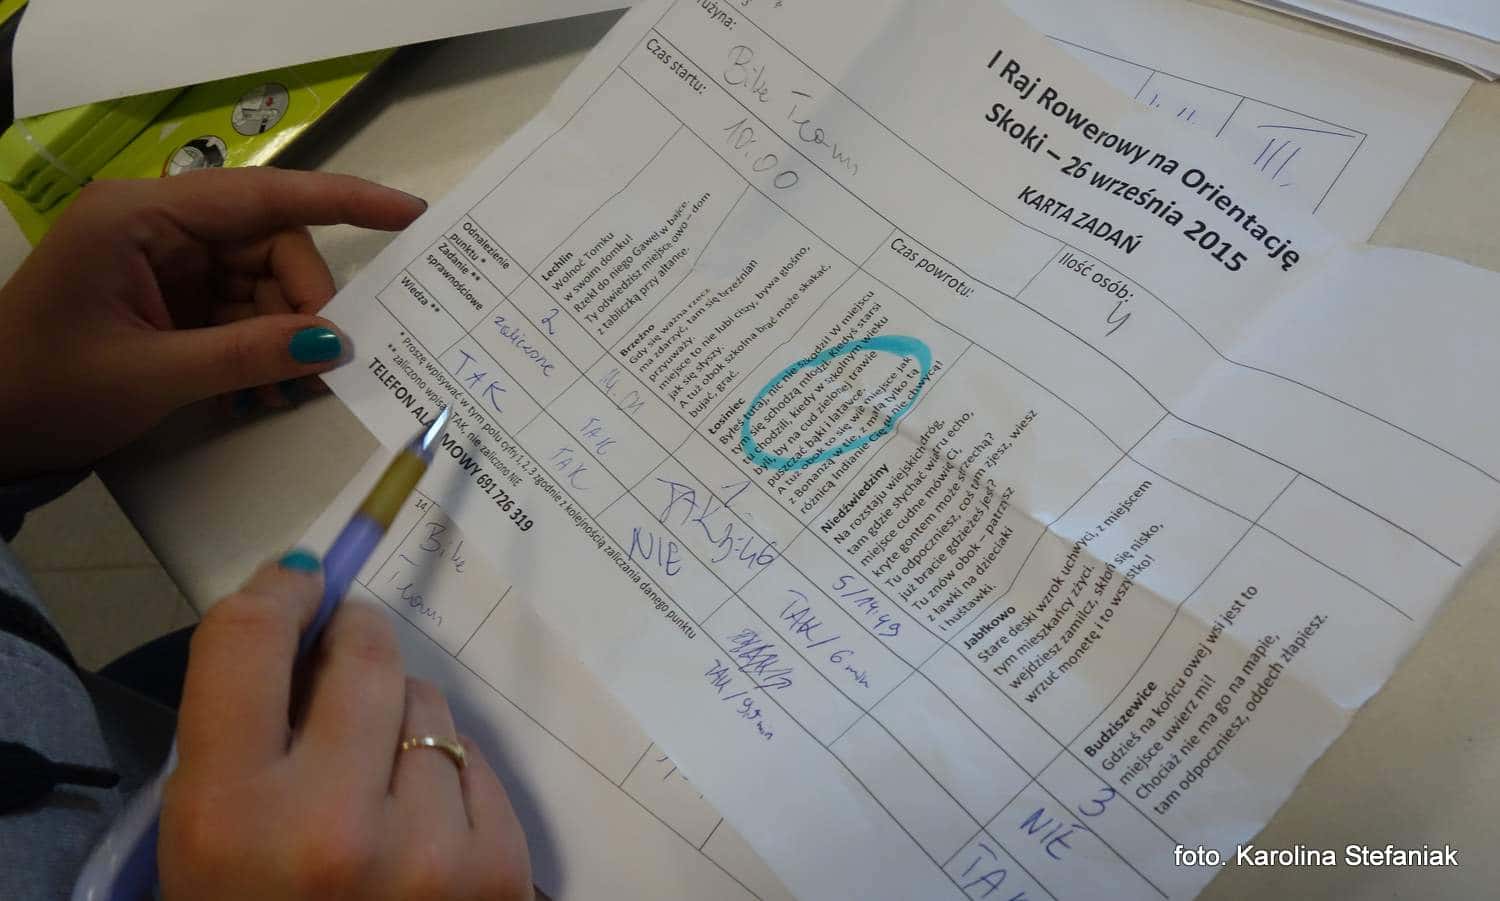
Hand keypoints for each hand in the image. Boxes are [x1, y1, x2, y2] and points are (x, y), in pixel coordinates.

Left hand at [0, 168, 425, 480]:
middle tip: (323, 365)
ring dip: (284, 338)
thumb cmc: (48, 388)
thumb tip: (336, 344)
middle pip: (271, 245)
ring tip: (282, 395)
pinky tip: (259, 393)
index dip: (344, 201)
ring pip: (263, 283)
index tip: (409, 213)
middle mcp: (159, 226)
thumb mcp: (153, 375)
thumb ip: (248, 353)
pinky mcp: (170, 299)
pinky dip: (260, 351)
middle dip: (304, 305)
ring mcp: (165, 263)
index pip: (265, 196)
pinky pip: (241, 312)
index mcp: (142, 216)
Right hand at [161, 556, 532, 899]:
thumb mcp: (208, 841)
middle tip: (347, 656)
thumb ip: (243, 734)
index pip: (247, 641)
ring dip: (404, 721)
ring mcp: (427, 852)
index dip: (279, 591)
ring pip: (432, 704)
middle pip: (365, 654)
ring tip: (375, 784)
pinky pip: (479, 762)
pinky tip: (422, 827)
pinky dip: (452, 778)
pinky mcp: (500, 872)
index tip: (300, 582)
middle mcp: (329, 826)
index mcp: (228, 817)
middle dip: (355, 644)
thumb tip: (306, 618)